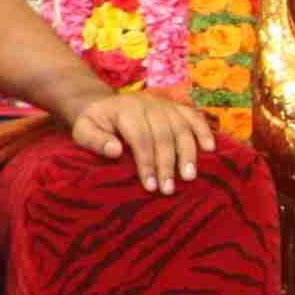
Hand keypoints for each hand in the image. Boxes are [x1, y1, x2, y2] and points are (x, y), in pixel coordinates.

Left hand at [69, 85, 207, 191]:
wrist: (105, 105)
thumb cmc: (96, 124)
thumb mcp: (84, 130)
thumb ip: (95, 140)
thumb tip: (115, 151)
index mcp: (125, 110)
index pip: (140, 137)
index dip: (146, 162)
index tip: (150, 186)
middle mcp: (147, 104)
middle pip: (163, 134)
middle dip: (166, 164)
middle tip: (168, 189)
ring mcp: (164, 105)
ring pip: (181, 127)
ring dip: (187, 153)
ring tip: (188, 177)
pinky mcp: (175, 108)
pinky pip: (194, 116)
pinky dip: (203, 131)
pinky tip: (210, 149)